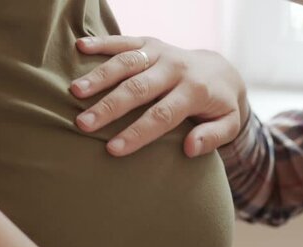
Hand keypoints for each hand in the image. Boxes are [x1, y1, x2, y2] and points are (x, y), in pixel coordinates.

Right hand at [70, 36, 248, 157]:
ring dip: (99, 76)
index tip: (113, 149)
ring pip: (127, 63)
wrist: (221, 70)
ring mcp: (161, 52)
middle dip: (109, 107)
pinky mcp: (150, 42)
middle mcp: (176, 68)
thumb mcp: (228, 124)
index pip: (162, 115)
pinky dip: (102, 42)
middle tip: (83, 124)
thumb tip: (189, 148)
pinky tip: (80, 47)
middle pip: (139, 89)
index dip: (137, 133)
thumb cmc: (219, 105)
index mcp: (194, 90)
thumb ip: (213, 137)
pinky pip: (125, 40)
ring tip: (75, 91)